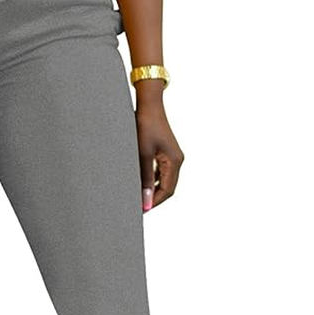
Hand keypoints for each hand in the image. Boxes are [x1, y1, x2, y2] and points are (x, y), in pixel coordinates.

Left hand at [134, 88, 183, 211]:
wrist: (148, 104)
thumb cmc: (145, 125)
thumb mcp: (143, 153)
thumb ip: (145, 177)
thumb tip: (145, 199)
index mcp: (175, 161)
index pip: (167, 190)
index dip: (154, 202)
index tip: (141, 210)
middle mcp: (176, 160)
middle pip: (167, 187)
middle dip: (153, 198)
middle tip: (137, 206)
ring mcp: (171, 156)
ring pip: (163, 180)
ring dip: (152, 189)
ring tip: (137, 196)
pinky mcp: (165, 151)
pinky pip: (160, 171)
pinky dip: (151, 179)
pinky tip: (139, 182)